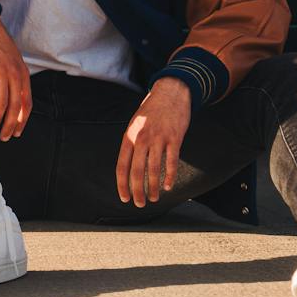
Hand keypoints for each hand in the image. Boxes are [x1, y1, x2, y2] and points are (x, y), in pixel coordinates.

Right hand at [0, 8, 31, 140]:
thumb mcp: (12, 59)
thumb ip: (14, 77)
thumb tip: (13, 98)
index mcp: (22, 72)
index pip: (26, 103)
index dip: (22, 120)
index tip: (16, 132)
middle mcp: (13, 72)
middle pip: (15, 106)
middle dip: (10, 125)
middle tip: (4, 136)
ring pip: (0, 102)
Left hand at [116, 77, 191, 205]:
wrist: (170, 92)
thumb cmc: (151, 111)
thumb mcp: (134, 124)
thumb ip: (131, 143)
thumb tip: (128, 166)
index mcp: (129, 136)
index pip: (121, 166)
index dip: (122, 185)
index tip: (125, 198)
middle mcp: (141, 138)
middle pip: (136, 171)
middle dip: (137, 191)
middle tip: (140, 204)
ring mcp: (158, 138)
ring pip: (153, 169)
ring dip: (153, 187)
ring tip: (153, 198)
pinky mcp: (174, 138)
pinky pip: (171, 161)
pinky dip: (169, 176)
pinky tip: (167, 186)